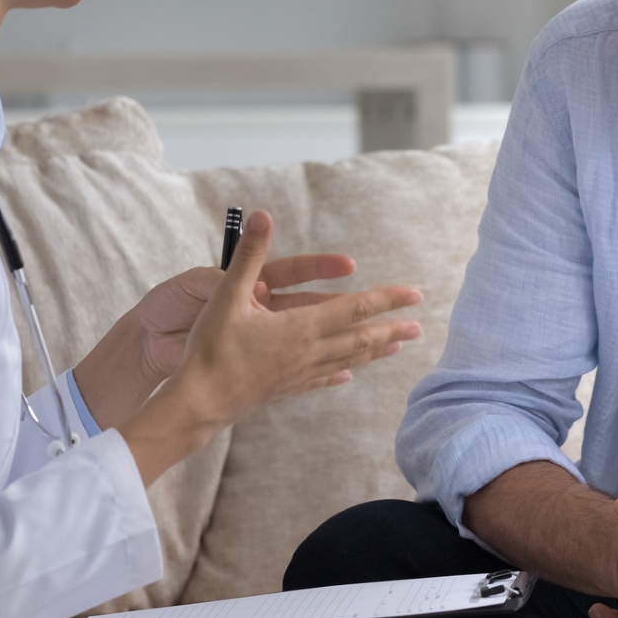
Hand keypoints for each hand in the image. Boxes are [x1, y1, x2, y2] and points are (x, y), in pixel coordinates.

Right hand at [117, 211, 423, 483]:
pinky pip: (321, 380)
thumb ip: (249, 254)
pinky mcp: (285, 391)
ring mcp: (298, 375)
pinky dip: (339, 374)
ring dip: (374, 351)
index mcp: (300, 327)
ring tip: (396, 347)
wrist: (198, 402)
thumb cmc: (210, 348)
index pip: (354, 309)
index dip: (387, 298)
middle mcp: (308, 353)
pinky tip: (347, 376)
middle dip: (391, 329)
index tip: (415, 294)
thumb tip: (261, 215)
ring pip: (346, 361)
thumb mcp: (227, 294)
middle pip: (360, 339)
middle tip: (419, 326)